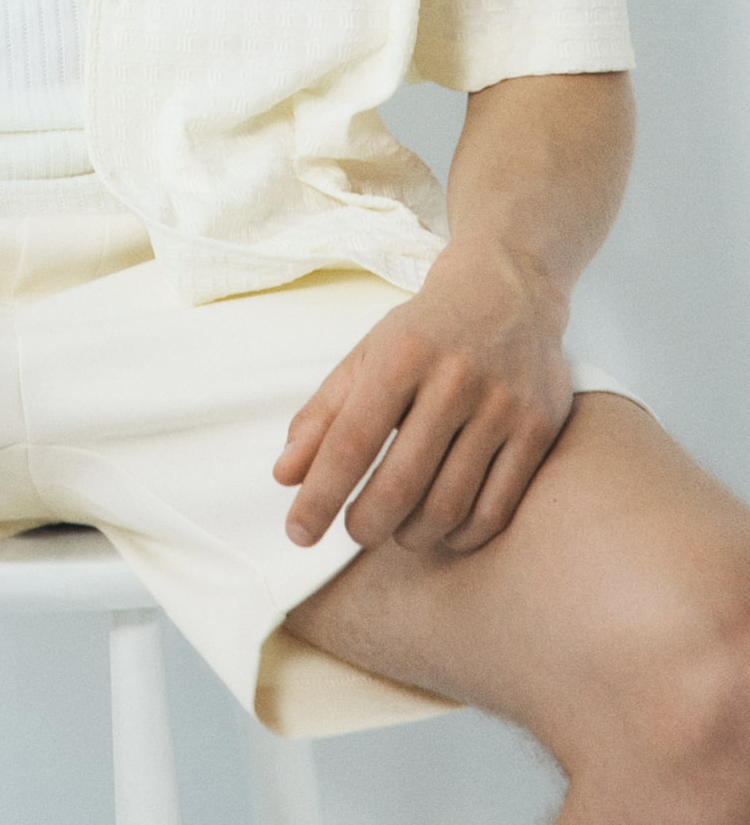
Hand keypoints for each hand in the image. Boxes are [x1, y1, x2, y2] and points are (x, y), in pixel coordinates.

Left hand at [272, 238, 574, 555]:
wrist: (508, 288)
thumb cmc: (425, 331)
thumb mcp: (366, 356)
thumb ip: (323, 415)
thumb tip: (285, 476)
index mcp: (401, 355)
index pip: (351, 442)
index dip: (320, 496)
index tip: (298, 533)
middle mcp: (455, 379)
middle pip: (401, 484)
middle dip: (367, 524)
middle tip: (355, 530)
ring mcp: (503, 405)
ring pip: (450, 505)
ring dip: (412, 535)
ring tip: (396, 530)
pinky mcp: (539, 428)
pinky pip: (497, 509)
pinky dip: (462, 535)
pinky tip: (442, 530)